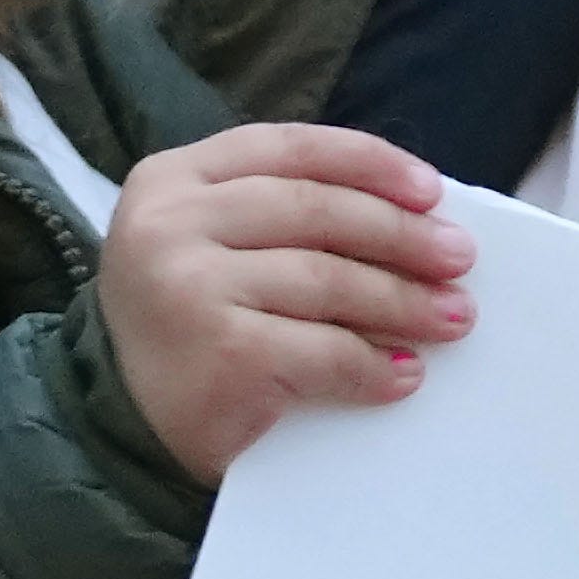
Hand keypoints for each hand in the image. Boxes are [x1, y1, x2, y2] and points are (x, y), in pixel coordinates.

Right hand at [91, 124, 475, 484]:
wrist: (119, 430)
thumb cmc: (185, 328)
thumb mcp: (209, 245)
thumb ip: (281, 216)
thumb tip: (414, 217)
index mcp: (172, 177)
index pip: (290, 149)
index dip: (369, 164)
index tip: (431, 192)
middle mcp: (172, 222)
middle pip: (317, 211)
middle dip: (401, 235)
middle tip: (459, 259)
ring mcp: (191, 286)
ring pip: (329, 279)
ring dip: (404, 301)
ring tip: (452, 318)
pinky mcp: (221, 351)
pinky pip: (325, 350)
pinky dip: (373, 365)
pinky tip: (403, 375)